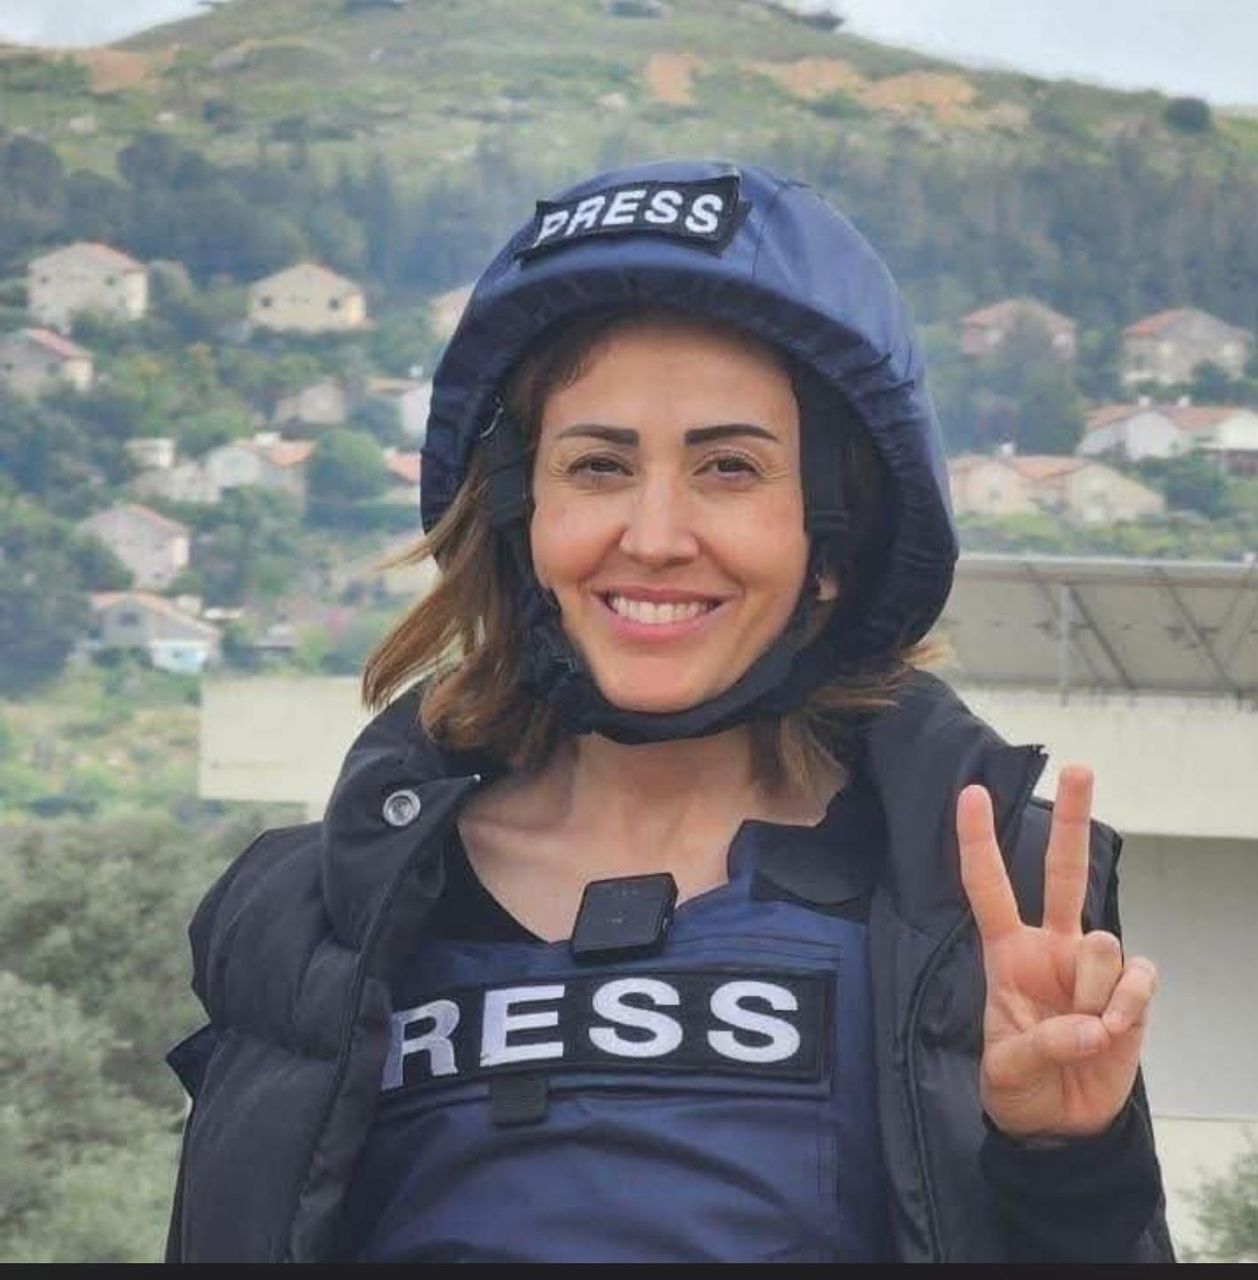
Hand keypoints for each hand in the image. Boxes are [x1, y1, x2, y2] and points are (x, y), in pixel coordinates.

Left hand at [957, 765, 1158, 1139]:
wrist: (1062, 1127)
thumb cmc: (1019, 1087)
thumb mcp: (1004, 1072)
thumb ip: (1039, 1046)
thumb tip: (1090, 1027)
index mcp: (1006, 952)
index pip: (989, 888)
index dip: (978, 842)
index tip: (970, 793)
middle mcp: (1051, 947)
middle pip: (1065, 874)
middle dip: (1074, 820)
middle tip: (1081, 767)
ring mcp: (1092, 967)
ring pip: (1101, 945)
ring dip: (1091, 997)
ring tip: (1079, 1034)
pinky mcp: (1132, 991)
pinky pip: (1138, 978)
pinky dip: (1125, 1011)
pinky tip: (1111, 1033)